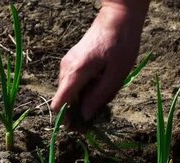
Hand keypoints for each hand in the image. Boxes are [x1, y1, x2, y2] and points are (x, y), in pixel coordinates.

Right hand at [51, 1, 149, 127]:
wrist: (118, 17)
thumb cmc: (121, 44)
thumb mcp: (116, 75)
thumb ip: (99, 97)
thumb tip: (85, 116)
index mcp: (75, 73)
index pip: (59, 104)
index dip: (66, 120)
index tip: (80, 128)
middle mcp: (66, 69)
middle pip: (63, 101)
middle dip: (76, 113)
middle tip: (96, 119)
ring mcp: (67, 64)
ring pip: (69, 93)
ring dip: (82, 101)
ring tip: (103, 101)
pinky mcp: (72, 62)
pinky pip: (73, 83)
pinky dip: (83, 91)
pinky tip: (100, 88)